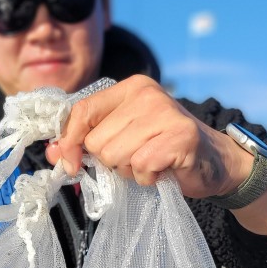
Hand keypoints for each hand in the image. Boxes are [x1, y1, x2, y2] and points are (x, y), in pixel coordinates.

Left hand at [45, 75, 250, 196]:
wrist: (214, 163)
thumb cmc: (163, 151)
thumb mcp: (121, 141)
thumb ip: (86, 143)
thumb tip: (52, 153)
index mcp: (129, 89)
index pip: (82, 111)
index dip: (69, 142)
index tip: (70, 164)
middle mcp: (146, 94)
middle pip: (97, 141)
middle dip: (110, 162)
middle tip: (135, 160)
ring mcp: (165, 113)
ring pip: (115, 156)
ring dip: (129, 171)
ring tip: (150, 164)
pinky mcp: (180, 136)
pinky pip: (141, 166)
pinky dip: (147, 178)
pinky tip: (163, 171)